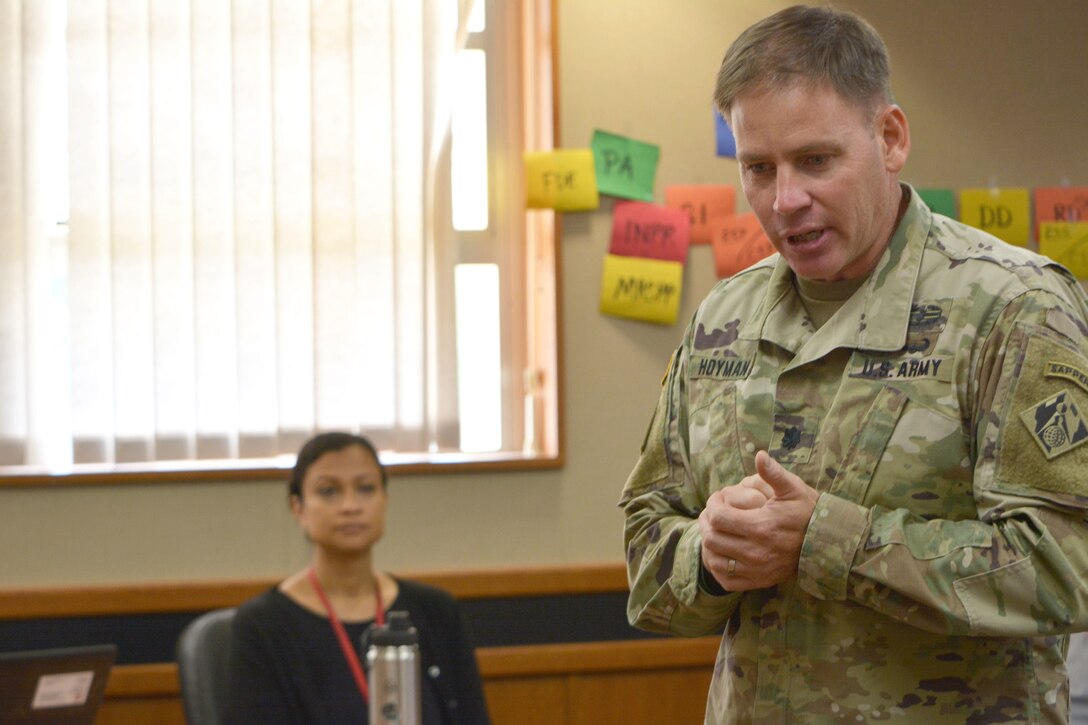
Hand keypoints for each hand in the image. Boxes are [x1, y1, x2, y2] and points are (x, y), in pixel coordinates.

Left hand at [699, 450, 819, 591]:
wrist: (827, 544)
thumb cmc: (808, 513)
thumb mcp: (794, 489)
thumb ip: (774, 473)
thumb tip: (759, 455)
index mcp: (762, 527)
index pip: (718, 517)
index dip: (712, 505)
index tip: (717, 498)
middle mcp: (756, 552)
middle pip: (712, 539)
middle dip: (706, 522)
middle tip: (711, 513)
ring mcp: (757, 570)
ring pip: (715, 560)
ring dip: (709, 544)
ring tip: (714, 530)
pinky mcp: (759, 581)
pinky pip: (726, 579)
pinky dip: (717, 566)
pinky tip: (721, 552)